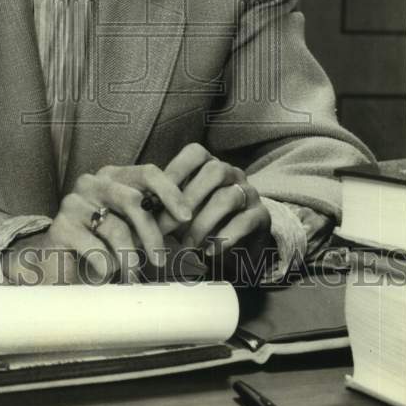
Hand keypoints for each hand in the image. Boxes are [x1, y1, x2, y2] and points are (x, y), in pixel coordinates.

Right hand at [2, 164, 192, 284]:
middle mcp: (91, 182)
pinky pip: (97, 249)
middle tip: (161, 261)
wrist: (57, 265)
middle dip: (152, 234)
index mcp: (113, 176)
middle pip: (133, 200)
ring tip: (131, 275)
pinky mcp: (60, 227)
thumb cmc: (104, 244)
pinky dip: (108, 267)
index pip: (147, 172)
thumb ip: (156, 218)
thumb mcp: (134, 228)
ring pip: (117, 229)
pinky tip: (105, 273)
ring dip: (130, 259)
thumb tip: (188, 219)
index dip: (170, 192)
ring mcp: (73, 203)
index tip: (186, 217)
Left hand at [161, 143, 271, 264]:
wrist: (240, 248)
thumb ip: (168, 206)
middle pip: (215, 171)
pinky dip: (224, 238)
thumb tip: (143, 210)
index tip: (155, 194)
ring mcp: (250, 193)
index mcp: (211, 165)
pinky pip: (245, 222)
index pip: (196, 153)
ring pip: (228, 197)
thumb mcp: (183, 212)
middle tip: (168, 225)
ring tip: (187, 244)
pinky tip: (209, 252)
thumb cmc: (203, 224)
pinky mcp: (262, 216)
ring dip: (203, 222)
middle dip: (188, 197)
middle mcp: (233, 174)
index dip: (176, 170)